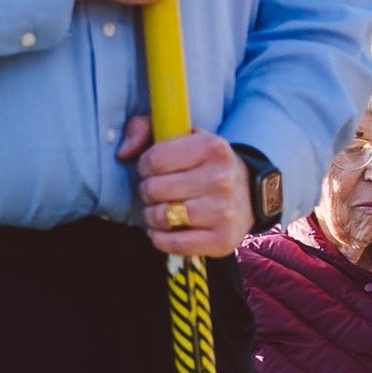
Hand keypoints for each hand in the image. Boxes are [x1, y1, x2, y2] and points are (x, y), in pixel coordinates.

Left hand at [118, 119, 253, 259]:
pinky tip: (166, 229)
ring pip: (162, 217)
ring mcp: (223, 211)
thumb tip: (123, 152)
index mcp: (212, 147)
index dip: (145, 166)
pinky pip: (174, 244)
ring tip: (161, 209)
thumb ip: (145, 129)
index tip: (152, 169)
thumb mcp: (182, 135)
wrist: (248, 194)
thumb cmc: (204, 164)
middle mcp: (221, 179)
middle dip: (147, 191)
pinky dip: (161, 238)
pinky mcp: (222, 240)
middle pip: (155, 189)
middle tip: (157, 191)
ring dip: (152, 215)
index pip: (155, 159)